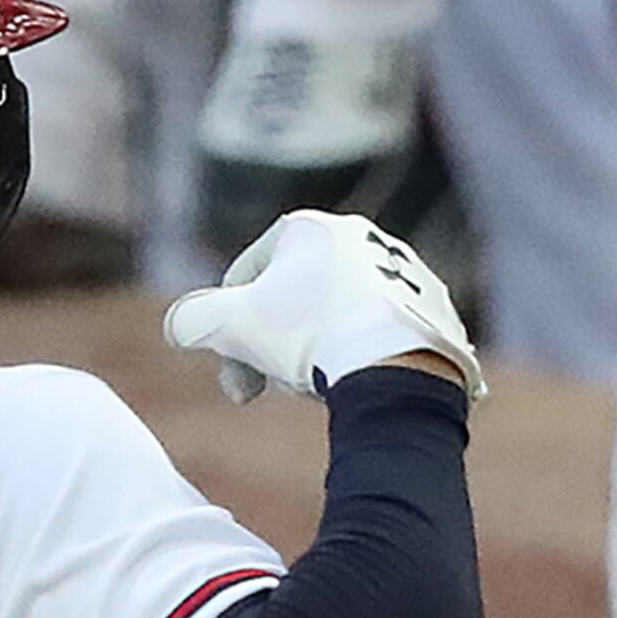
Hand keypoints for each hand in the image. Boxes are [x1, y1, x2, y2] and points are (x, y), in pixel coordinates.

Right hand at [162, 209, 486, 404]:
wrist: (398, 366)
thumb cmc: (308, 337)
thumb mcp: (227, 327)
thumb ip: (190, 320)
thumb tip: (180, 326)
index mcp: (309, 227)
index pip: (247, 279)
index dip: (228, 334)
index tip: (236, 383)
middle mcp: (361, 237)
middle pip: (295, 301)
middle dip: (275, 347)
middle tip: (271, 390)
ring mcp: (405, 270)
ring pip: (340, 317)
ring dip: (320, 353)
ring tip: (319, 389)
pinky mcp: (436, 307)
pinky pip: (385, 335)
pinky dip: (367, 358)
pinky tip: (360, 385)